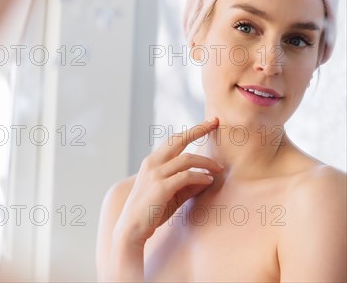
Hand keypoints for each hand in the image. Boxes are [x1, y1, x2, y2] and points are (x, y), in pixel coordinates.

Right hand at [114, 118, 222, 248]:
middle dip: (199, 129)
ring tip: (218, 169)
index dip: (192, 130)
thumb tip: (208, 178)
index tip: (209, 123)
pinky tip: (208, 181)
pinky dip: (200, 177)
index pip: (174, 140)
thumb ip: (187, 185)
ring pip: (187, 159)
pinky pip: (186, 176)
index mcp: (152, 161)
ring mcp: (155, 174)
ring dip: (206, 162)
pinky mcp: (161, 187)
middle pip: (179, 139)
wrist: (131, 228)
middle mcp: (152, 163)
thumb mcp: (171, 195)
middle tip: (215, 123)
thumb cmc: (150, 212)